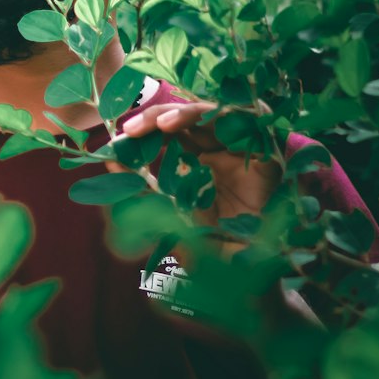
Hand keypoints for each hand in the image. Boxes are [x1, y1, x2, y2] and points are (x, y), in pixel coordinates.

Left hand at [114, 96, 280, 227]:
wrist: (248, 267)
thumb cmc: (211, 241)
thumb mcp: (170, 210)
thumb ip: (142, 186)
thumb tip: (110, 161)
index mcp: (201, 157)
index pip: (170, 130)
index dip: (145, 129)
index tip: (117, 141)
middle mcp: (222, 147)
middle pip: (188, 115)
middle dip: (158, 117)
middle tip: (131, 129)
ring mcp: (244, 147)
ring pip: (215, 111)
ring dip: (186, 112)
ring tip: (161, 125)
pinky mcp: (268, 150)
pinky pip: (250, 118)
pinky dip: (222, 115)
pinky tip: (197, 124)